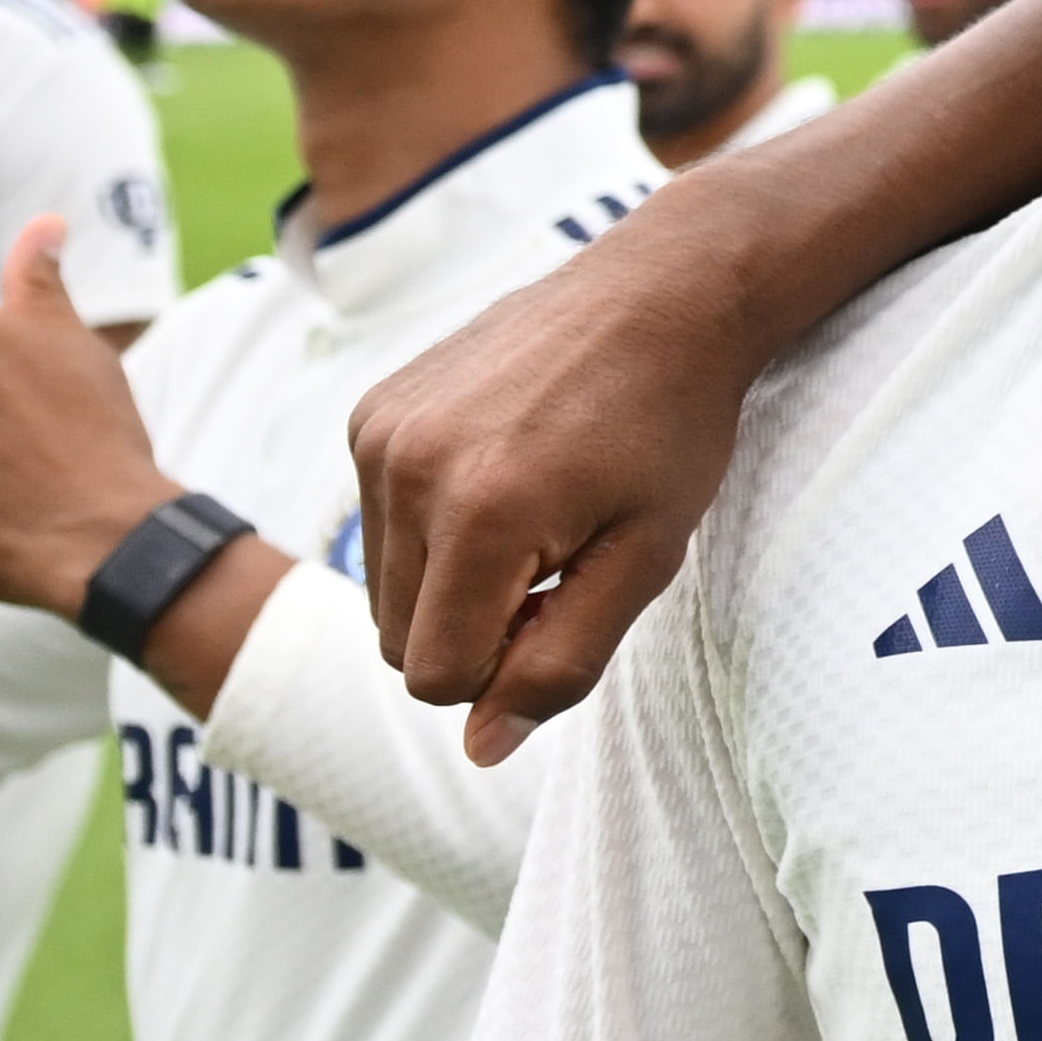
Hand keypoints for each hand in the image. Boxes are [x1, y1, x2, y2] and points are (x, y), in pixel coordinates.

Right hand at [353, 221, 760, 757]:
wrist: (660, 293)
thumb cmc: (671, 429)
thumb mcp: (646, 560)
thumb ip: (561, 664)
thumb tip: (479, 747)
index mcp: (479, 513)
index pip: (438, 677)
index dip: (505, 668)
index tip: (570, 605)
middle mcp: (406, 468)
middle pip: (400, 643)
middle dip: (475, 631)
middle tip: (562, 562)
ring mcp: (378, 433)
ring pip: (382, 592)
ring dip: (450, 585)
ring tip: (537, 516)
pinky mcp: (369, 412)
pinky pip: (377, 525)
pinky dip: (431, 530)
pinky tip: (504, 475)